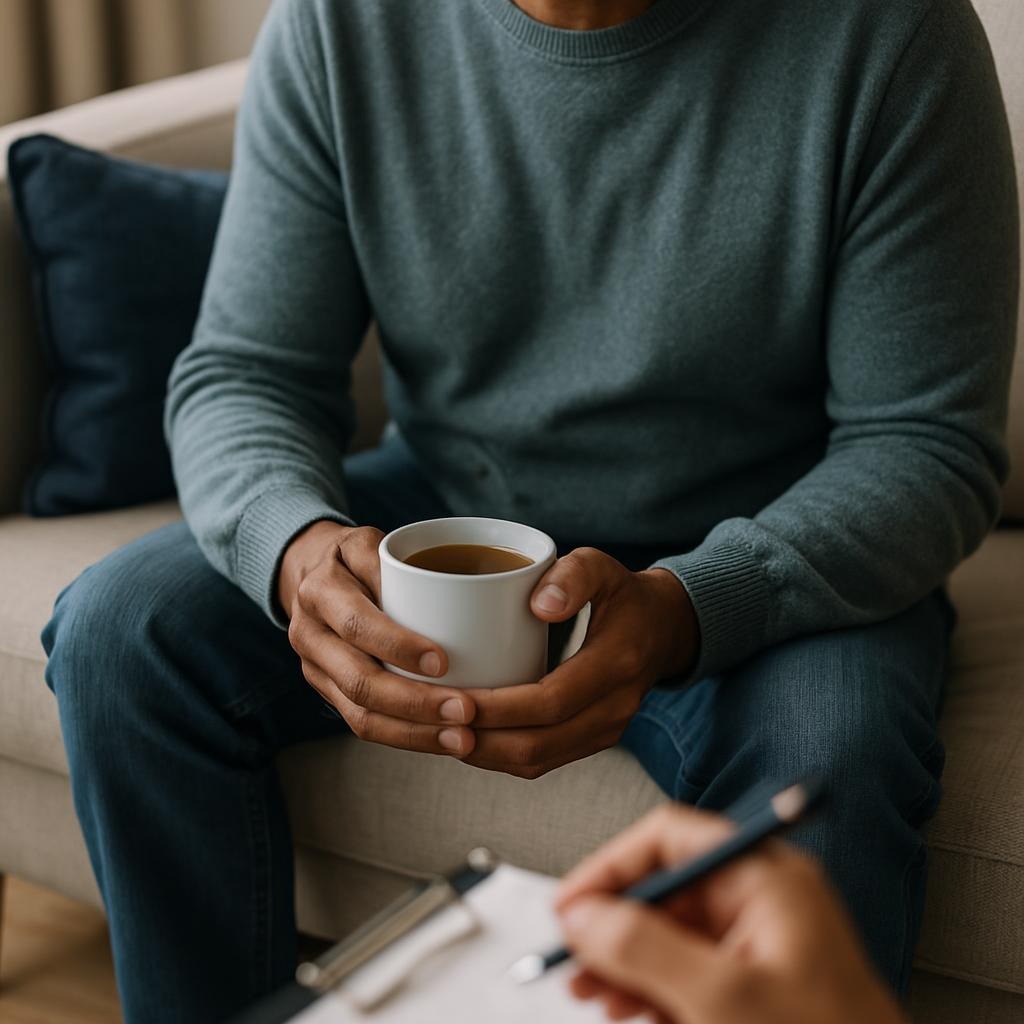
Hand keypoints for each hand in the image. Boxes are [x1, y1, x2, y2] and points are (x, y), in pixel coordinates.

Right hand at [279, 521, 476, 756]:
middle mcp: (310, 636)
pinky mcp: (328, 693)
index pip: (357, 625)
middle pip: (359, 682)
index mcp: (320, 591)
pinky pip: (364, 724)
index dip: (398, 646)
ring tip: (462, 739)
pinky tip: (443, 741)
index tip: (443, 661)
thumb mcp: (370, 542)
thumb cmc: (355, 557)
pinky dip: (406, 737)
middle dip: (415, 703)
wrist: (310, 575)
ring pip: (360, 715)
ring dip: (415, 732)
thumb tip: (441, 596)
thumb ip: (397, 563)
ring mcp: (315, 671)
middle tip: (465, 711)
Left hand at [462, 548, 698, 778]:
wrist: (663, 628)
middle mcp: (615, 706)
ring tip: (444, 736)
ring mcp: (607, 730)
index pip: (552, 701)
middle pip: (540, 742)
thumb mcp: (602, 567)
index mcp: (616, 662)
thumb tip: (541, 604)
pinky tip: (470, 740)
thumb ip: (573, 576)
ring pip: (539, 760)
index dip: (500, 709)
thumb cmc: (621, 594)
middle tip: (437, 723)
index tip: (455, 700)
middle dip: (484, 739)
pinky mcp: (593, 740)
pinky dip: (502, 757)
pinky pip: (544, 761)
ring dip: (488, 754)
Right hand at [554, 804, 906, 1023]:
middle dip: (611, 924)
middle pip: (663, 887)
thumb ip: (647, 950)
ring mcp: (758, 941)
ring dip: (621, 960)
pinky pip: (686, 968)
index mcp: (765, 877)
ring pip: (667, 932)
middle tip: (571, 957)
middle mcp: (760, 898)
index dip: (612, 866)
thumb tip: (584, 915)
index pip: (670, 837)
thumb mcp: (724, 998)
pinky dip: (649, 986)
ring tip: (588, 991)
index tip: (572, 905)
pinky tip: (624, 1007)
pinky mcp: (754, 981)